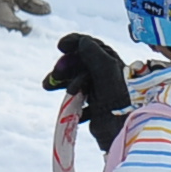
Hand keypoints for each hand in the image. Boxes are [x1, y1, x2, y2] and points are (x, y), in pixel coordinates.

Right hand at [42, 32, 129, 148]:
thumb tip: (83, 41)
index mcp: (112, 63)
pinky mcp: (97, 110)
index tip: (60, 46)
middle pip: (79, 64)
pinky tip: (68, 107)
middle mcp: (107, 76)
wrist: (122, 131)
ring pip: (76, 81)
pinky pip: (78, 101)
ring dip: (62, 82)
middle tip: (54, 74)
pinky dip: (70, 101)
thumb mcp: (106, 72)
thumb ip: (94, 55)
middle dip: (64, 66)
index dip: (75, 42)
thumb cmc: (118, 99)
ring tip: (48, 86)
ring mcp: (101, 93)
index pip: (91, 46)